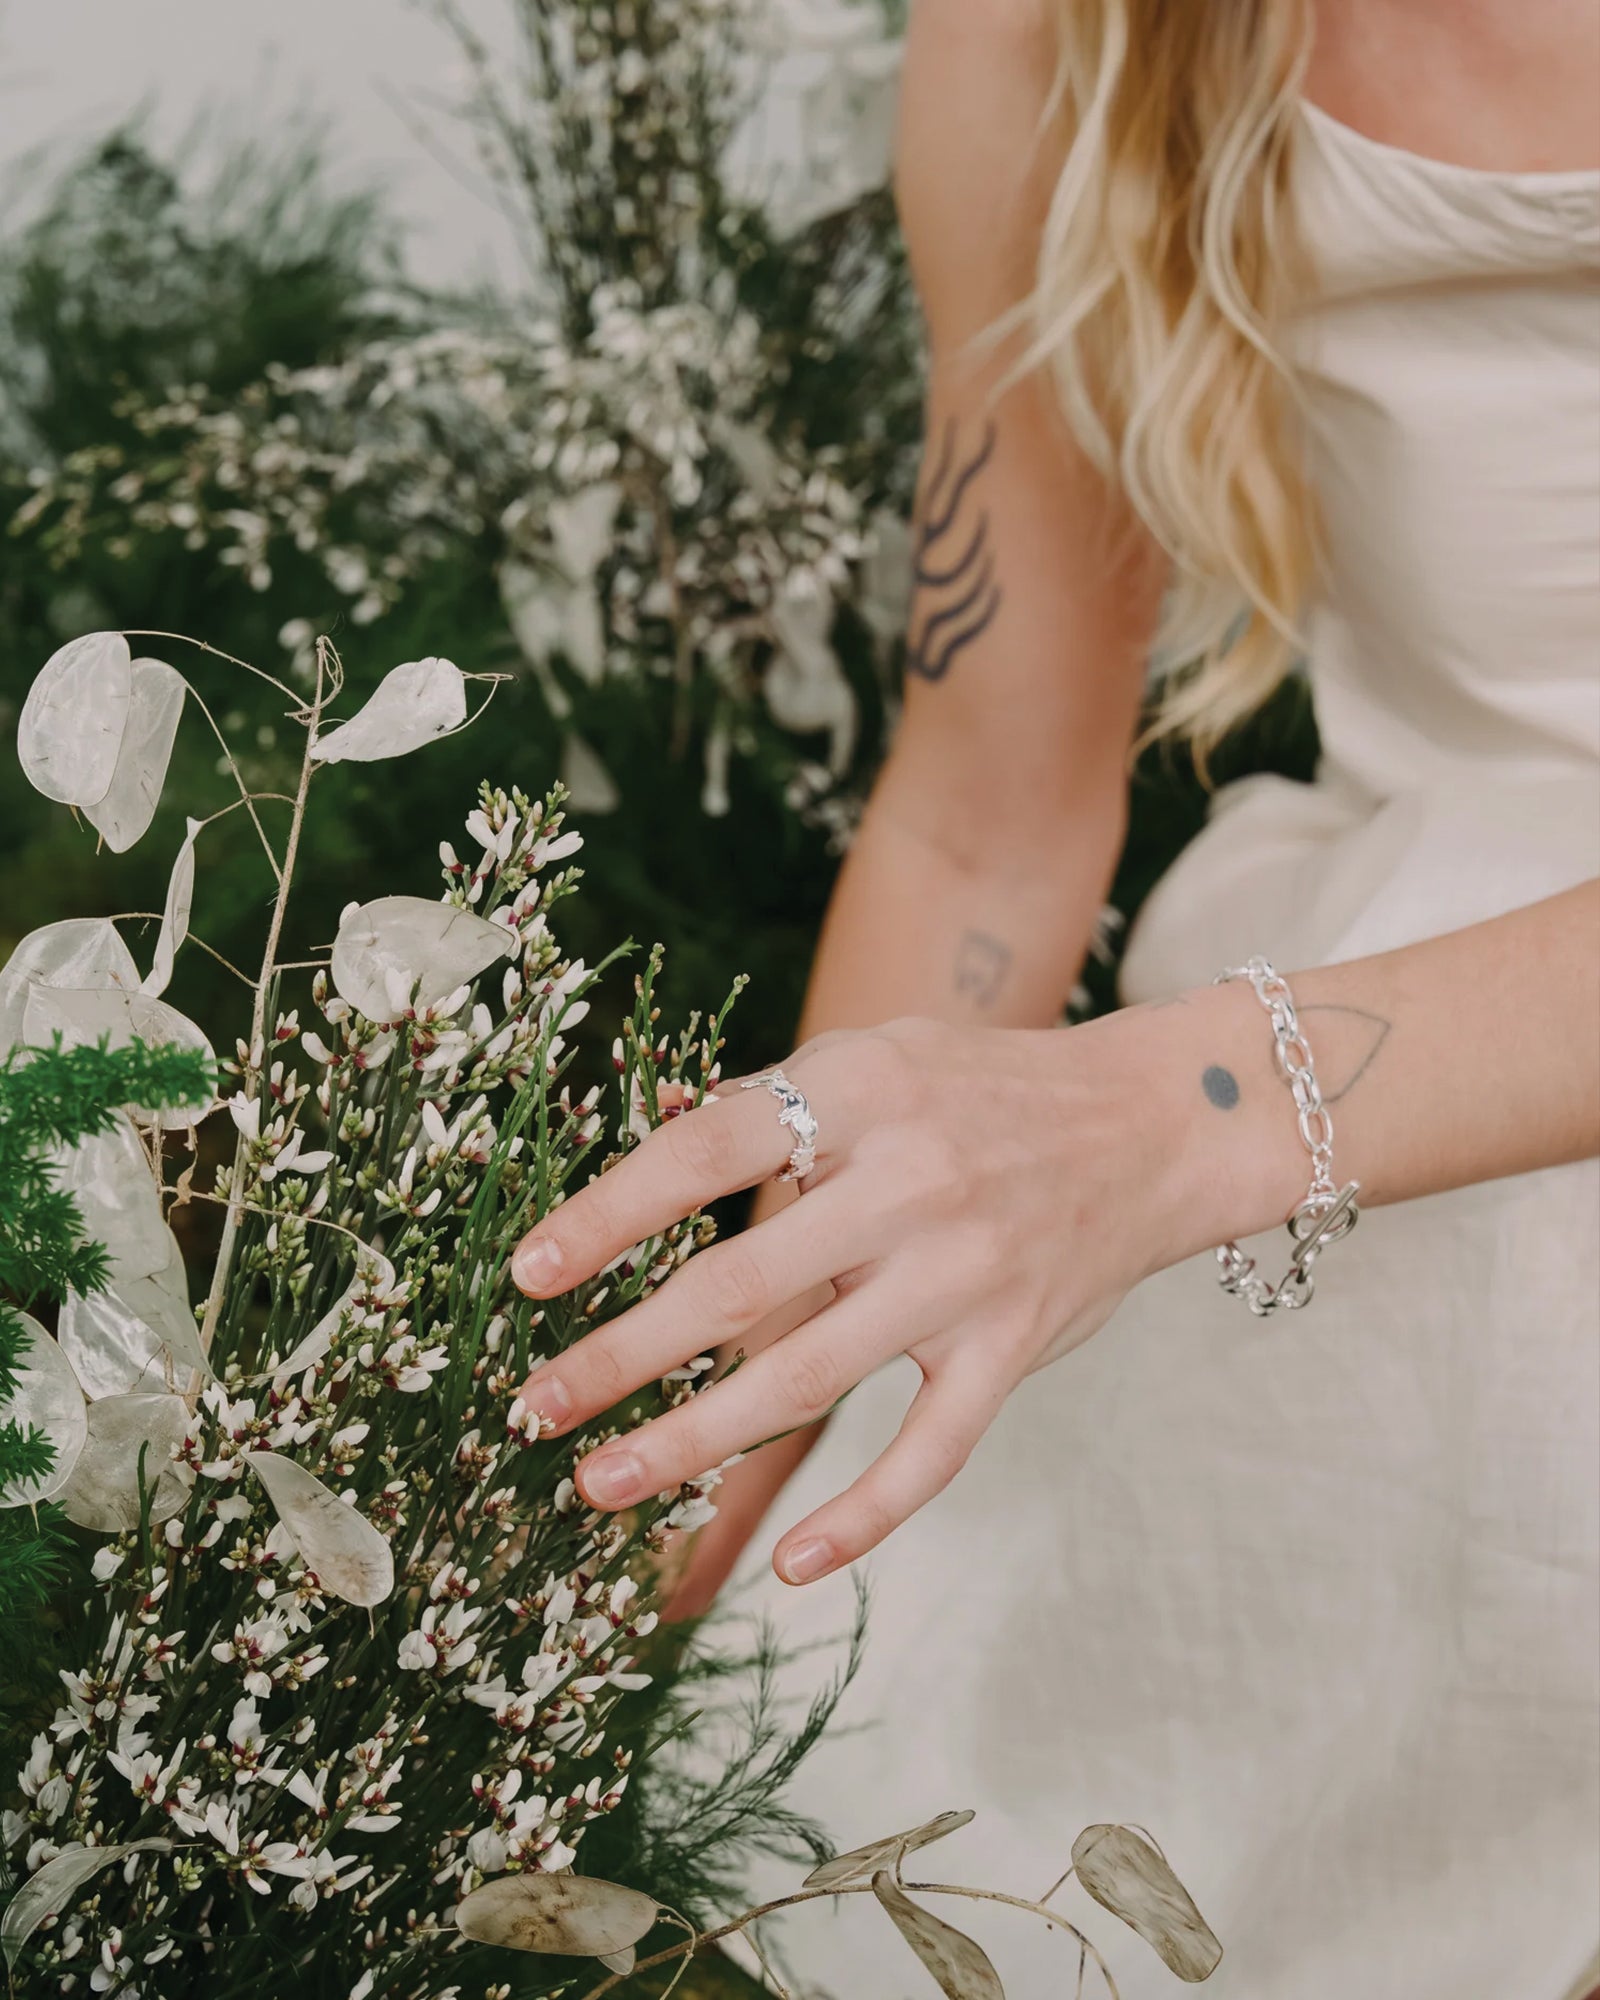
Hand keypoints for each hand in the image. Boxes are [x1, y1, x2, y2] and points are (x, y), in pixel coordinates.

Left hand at [510, 997, 1297, 1586]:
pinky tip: (791, 1563)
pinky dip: (863, 1516)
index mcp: (861, 1093)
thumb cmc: (988, 1090)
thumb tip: (658, 1142)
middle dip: (619, 1356)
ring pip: (807, 1381)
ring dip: (691, 1440)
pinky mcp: (1010, 1349)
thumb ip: (778, 1102)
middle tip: (533, 1408)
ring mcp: (964, 1275)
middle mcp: (909, 1184)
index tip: (529, 1275)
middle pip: (736, 1287)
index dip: (608, 1216)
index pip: (705, 1155)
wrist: (1154, 1123)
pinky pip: (930, 1452)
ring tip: (600, 1483)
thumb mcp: (880, 1054)